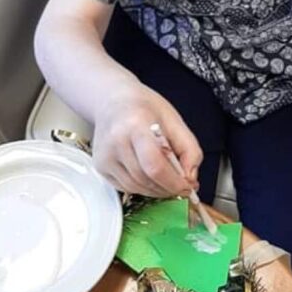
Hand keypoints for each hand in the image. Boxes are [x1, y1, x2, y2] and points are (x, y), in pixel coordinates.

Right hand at [92, 81, 203, 196]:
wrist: (114, 100)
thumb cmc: (144, 107)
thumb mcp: (175, 121)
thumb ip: (189, 150)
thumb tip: (190, 179)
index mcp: (136, 125)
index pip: (155, 166)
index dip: (174, 183)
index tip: (188, 187)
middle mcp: (116, 142)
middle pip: (146, 180)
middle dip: (168, 188)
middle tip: (182, 185)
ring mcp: (105, 156)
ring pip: (136, 188)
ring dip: (157, 190)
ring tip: (168, 179)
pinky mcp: (100, 166)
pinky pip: (126, 187)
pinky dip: (143, 187)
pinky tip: (150, 175)